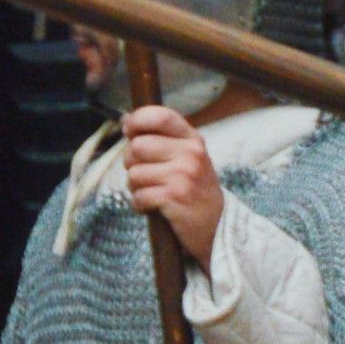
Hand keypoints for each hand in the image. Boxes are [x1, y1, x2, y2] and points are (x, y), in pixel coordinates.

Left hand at [119, 103, 226, 263]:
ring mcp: (183, 175)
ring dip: (135, 187)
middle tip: (143, 174)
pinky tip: (153, 207)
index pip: (161, 116)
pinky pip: (139, 196)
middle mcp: (190, 154)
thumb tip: (126, 119)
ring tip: (152, 193)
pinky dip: (140, 204)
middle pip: (138, 146)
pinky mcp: (174, 197)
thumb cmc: (196, 191)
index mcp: (193, 140)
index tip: (128, 130)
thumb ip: (162, 139)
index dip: (138, 120)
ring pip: (135, 173)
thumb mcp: (188, 158)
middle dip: (131, 162)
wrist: (218, 227)